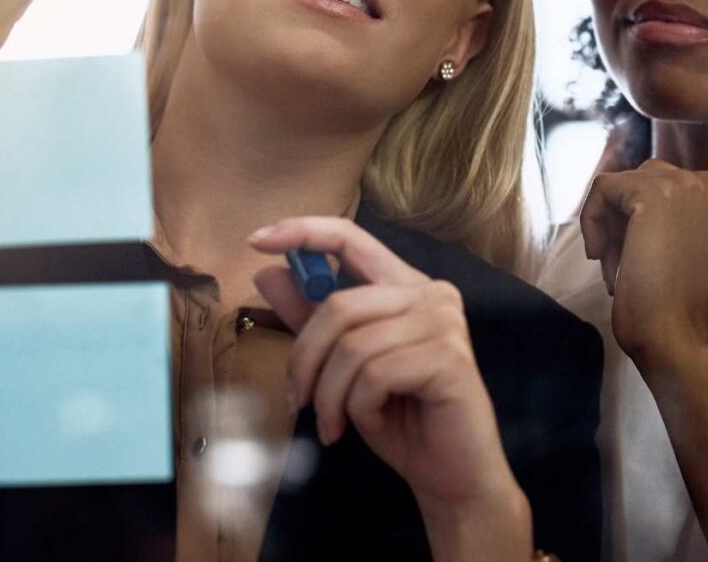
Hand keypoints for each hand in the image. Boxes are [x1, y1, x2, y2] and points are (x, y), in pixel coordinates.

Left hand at [247, 218, 528, 534]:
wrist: (451, 475)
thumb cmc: (399, 418)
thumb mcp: (342, 366)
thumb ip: (310, 318)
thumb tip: (267, 272)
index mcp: (404, 286)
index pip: (351, 237)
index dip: (303, 232)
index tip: (256, 241)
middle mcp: (430, 293)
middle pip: (338, 305)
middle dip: (304, 359)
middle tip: (296, 401)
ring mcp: (443, 323)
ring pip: (352, 345)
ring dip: (328, 394)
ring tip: (332, 425)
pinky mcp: (449, 358)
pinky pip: (375, 374)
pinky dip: (356, 407)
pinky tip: (367, 424)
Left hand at [579, 159, 707, 368]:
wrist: (673, 329)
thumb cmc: (669, 299)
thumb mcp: (676, 244)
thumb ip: (660, 215)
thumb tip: (614, 193)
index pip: (657, 187)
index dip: (635, 223)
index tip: (635, 258)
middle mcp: (706, 184)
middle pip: (637, 183)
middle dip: (620, 223)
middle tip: (619, 265)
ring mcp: (682, 183)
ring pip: (617, 186)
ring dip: (607, 226)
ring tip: (614, 266)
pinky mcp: (651, 190)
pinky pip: (600, 188)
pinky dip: (590, 221)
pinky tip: (600, 256)